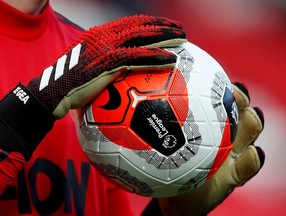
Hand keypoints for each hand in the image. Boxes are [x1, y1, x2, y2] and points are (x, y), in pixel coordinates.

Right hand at [28, 14, 186, 118]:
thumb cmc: (71, 85)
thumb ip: (106, 66)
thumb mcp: (89, 69)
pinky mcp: (106, 61)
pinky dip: (155, 57)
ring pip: (141, 37)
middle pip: (139, 25)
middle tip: (179, 28)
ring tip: (182, 38)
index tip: (165, 26)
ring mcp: (105, 47)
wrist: (53, 92)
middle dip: (162, 25)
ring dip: (164, 36)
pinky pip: (137, 57)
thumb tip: (123, 75)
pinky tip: (170, 59)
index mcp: (100, 35)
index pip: (129, 24)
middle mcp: (103, 35)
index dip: (149, 23)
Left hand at [157, 82, 264, 215]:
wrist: (174, 196)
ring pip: (250, 130)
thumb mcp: (152, 138)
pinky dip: (253, 160)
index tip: (215, 77)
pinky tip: (251, 154)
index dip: (222, 84)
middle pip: (238, 107)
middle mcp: (222, 134)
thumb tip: (132, 81)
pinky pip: (249, 166)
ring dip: (252, 122)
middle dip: (240, 97)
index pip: (218, 97)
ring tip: (247, 115)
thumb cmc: (163, 164)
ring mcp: (231, 154)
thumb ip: (146, 114)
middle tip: (231, 90)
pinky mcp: (234, 176)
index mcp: (207, 122)